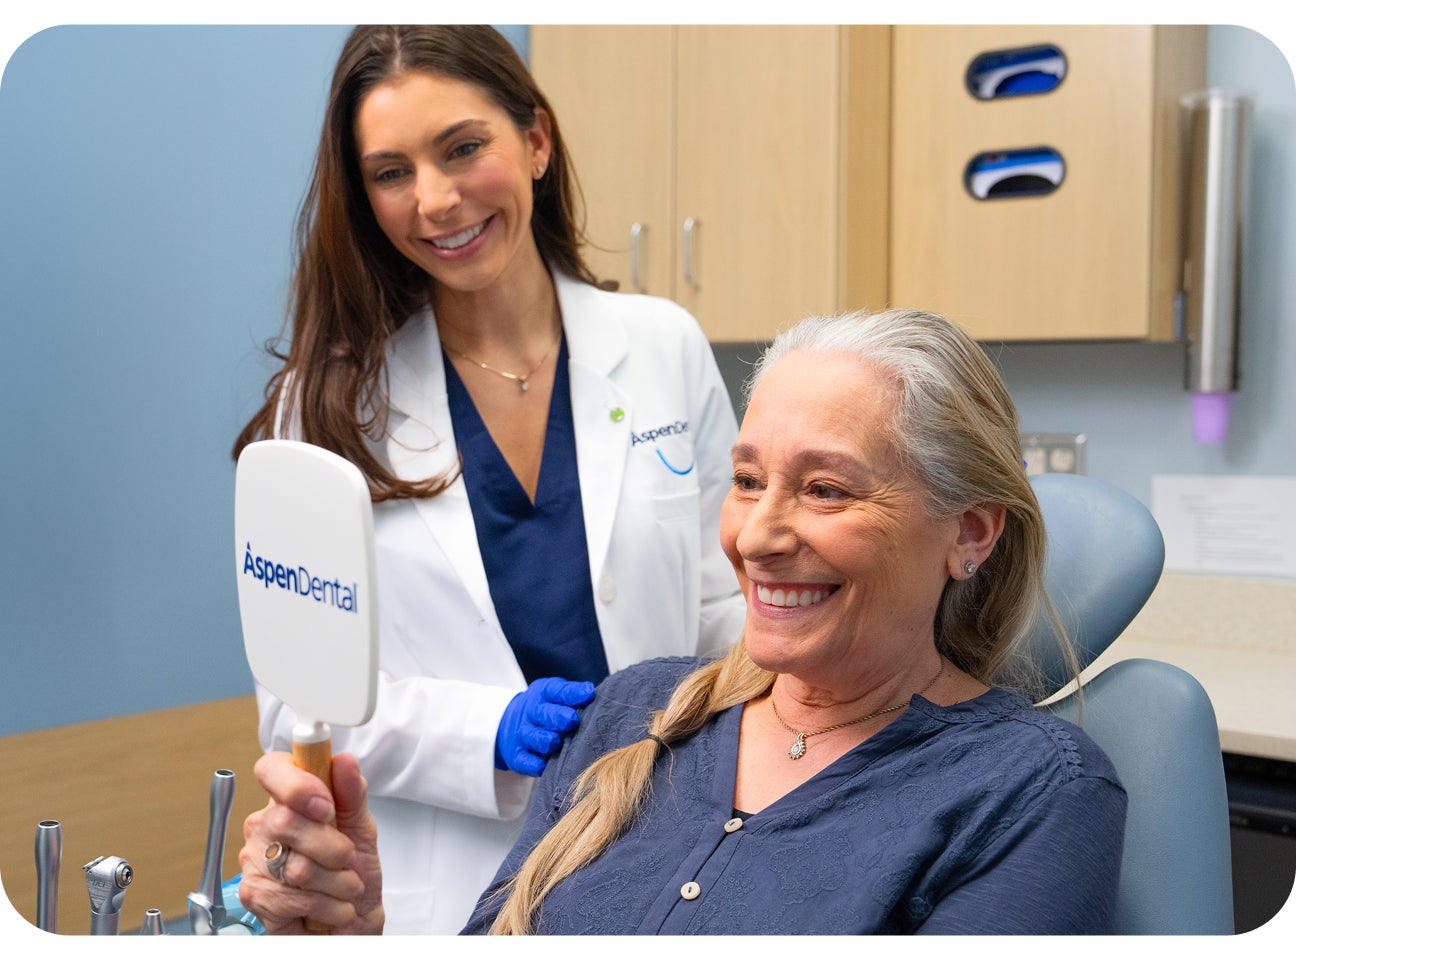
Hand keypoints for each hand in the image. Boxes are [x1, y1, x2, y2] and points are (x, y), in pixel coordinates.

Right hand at [237, 752, 383, 934]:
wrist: (354, 921)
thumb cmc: (354, 871)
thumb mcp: (362, 828)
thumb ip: (353, 794)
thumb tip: (343, 761)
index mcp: (289, 800)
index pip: (271, 769)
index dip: (296, 784)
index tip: (326, 806)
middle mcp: (265, 826)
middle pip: (286, 821)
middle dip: (333, 847)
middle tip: (347, 859)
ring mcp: (254, 860)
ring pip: (296, 865)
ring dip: (337, 882)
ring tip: (343, 887)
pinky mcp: (254, 895)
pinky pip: (293, 898)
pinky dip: (327, 906)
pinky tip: (330, 905)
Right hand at [495, 677, 596, 775]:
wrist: (511, 722)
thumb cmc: (547, 709)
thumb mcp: (557, 695)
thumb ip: (575, 696)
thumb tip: (594, 695)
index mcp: (544, 694)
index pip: (558, 691)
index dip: (573, 693)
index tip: (588, 694)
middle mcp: (532, 713)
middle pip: (543, 714)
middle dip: (558, 717)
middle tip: (572, 720)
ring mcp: (524, 734)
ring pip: (533, 737)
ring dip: (545, 740)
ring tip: (555, 742)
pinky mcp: (518, 755)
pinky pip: (524, 761)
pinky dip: (533, 764)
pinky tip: (543, 766)